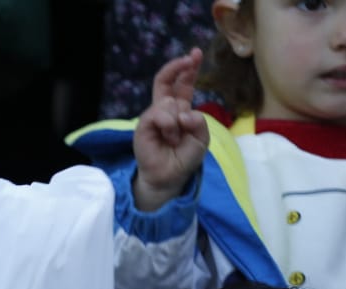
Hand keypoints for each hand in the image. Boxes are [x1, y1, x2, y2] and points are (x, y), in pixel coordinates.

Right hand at [132, 48, 209, 212]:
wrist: (170, 177)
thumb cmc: (185, 158)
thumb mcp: (201, 138)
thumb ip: (198, 122)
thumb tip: (183, 114)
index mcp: (181, 109)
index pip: (183, 85)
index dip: (188, 69)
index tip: (195, 54)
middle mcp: (165, 109)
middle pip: (166, 80)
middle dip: (178, 66)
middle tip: (190, 58)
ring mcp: (153, 116)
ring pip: (168, 102)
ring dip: (177, 120)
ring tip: (175, 138)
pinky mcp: (143, 125)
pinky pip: (158, 114)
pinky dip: (168, 124)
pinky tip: (168, 137)